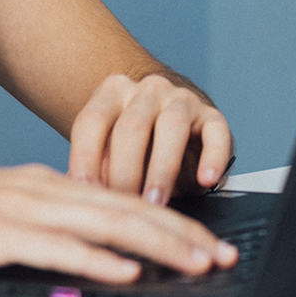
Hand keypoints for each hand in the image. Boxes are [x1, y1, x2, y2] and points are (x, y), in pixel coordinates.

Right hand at [0, 161, 236, 283]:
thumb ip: (32, 231)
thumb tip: (76, 255)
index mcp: (36, 184)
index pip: (118, 200)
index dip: (168, 221)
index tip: (205, 241)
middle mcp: (35, 188)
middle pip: (125, 207)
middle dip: (181, 233)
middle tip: (223, 254)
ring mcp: (15, 208)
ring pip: (104, 223)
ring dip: (157, 244)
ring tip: (197, 262)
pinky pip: (56, 245)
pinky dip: (97, 257)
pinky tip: (126, 269)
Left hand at [67, 72, 233, 202]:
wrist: (174, 132)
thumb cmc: (134, 150)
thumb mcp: (108, 154)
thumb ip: (97, 169)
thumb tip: (79, 198)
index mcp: (113, 93)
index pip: (92, 121)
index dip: (85, 157)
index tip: (84, 191)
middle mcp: (147, 90)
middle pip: (131, 126)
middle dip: (125, 172)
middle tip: (122, 206)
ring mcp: (182, 99)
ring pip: (172, 126)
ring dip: (161, 169)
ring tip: (155, 203)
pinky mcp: (211, 116)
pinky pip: (216, 132)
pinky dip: (213, 156)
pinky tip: (207, 179)